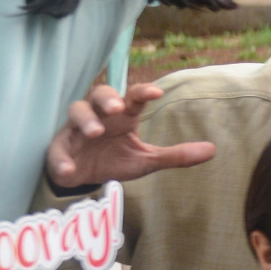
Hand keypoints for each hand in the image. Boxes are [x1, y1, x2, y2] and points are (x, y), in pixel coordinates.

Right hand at [46, 83, 215, 189]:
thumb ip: (176, 155)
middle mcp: (99, 116)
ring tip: (94, 132)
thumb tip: (213, 150)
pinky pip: (57, 150)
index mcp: (122, 116)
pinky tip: (68, 168)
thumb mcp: (147, 160)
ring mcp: (76, 130)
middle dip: (107, 98)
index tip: (157, 92)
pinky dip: (61, 159)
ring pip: (75, 112)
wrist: (84, 177)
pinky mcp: (59, 149)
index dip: (143, 92)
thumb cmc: (115, 159)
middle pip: (98, 94)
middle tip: (116, 108)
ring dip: (85, 120)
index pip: (132, 96)